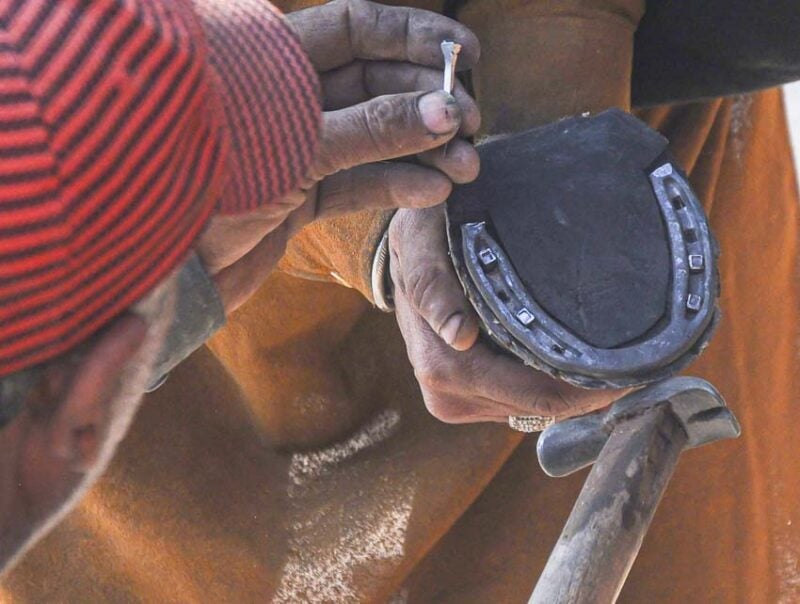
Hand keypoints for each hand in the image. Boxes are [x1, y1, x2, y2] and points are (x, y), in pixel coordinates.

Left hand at [196, 0, 480, 312]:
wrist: (165, 268)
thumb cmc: (209, 186)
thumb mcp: (298, 145)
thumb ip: (371, 128)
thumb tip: (443, 110)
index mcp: (271, 59)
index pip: (356, 27)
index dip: (413, 36)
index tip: (466, 53)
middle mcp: (287, 98)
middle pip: (375, 83)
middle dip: (427, 103)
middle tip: (472, 124)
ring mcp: (294, 148)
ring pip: (372, 137)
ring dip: (422, 150)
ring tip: (466, 166)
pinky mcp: (298, 194)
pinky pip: (357, 182)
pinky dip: (394, 185)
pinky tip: (432, 191)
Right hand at [388, 206, 624, 423]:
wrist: (407, 253)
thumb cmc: (423, 238)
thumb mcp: (424, 239)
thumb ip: (433, 281)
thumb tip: (460, 334)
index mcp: (444, 365)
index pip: (539, 395)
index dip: (595, 387)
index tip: (643, 365)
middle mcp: (448, 393)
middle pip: (545, 408)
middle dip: (594, 388)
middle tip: (644, 359)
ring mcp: (457, 401)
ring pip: (538, 409)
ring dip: (576, 386)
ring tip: (615, 353)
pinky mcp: (466, 401)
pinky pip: (523, 402)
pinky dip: (552, 383)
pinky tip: (573, 358)